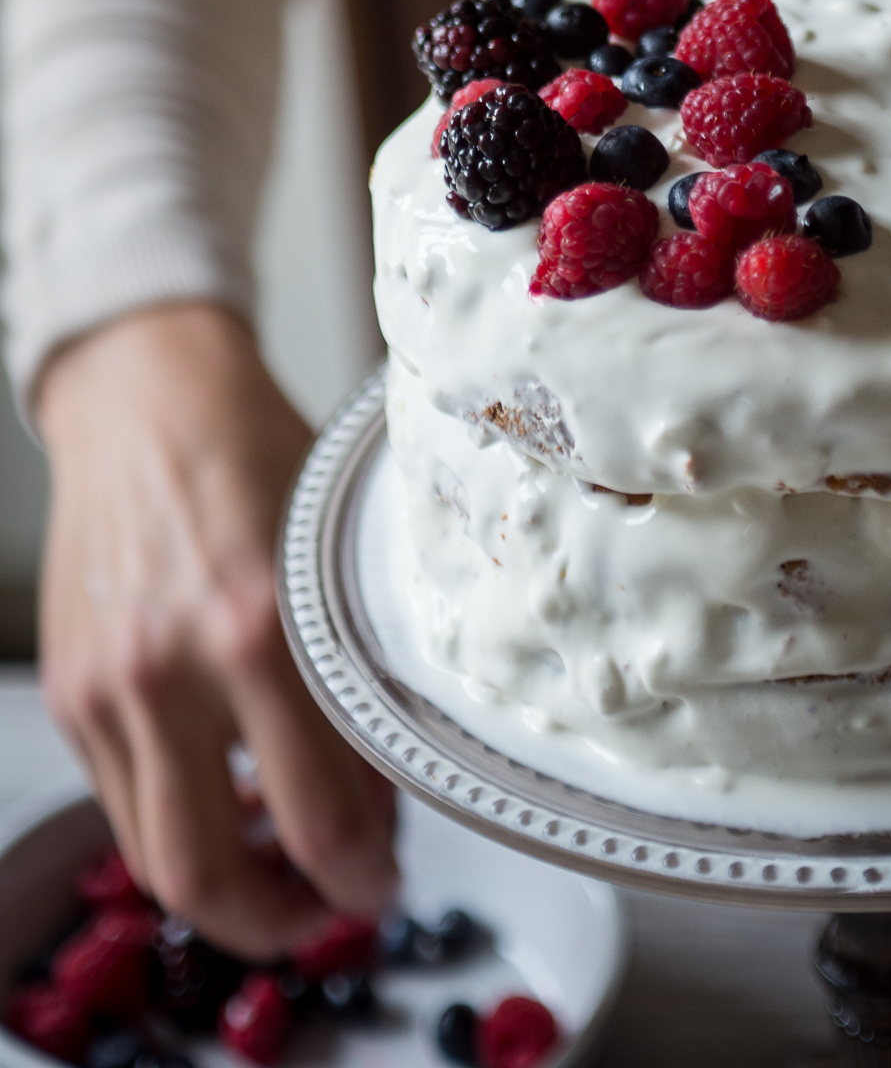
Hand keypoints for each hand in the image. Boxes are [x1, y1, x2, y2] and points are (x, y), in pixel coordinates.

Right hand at [36, 302, 396, 957]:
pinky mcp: (72, 689)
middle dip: (288, 917)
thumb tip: (397, 776)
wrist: (147, 393)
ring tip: (285, 876)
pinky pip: (125, 803)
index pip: (321, 812)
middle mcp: (174, 665)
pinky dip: (181, 826)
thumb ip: (365, 658)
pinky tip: (230, 802)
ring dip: (229, 891)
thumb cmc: (258, 450)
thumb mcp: (339, 543)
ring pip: (160, 856)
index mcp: (264, 621)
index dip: (363, 874)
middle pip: (217, 871)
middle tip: (336, 905)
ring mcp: (110, 684)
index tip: (387, 877)